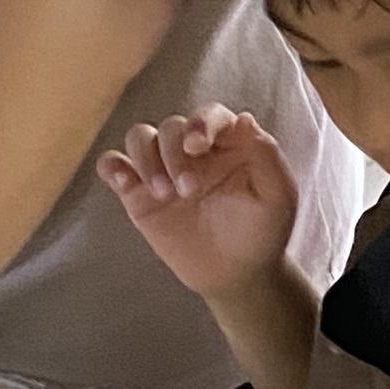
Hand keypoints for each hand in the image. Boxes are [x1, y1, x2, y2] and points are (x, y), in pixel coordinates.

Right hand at [97, 106, 297, 294]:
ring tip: (162, 194)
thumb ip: (266, 156)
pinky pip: (113, 164)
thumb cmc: (262, 231)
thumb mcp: (278, 196)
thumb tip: (244, 118)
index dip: (201, 122)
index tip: (196, 145)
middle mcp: (193, 149)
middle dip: (174, 154)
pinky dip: (111, 166)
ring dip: (145, 158)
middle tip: (188, 192)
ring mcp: (163, 168)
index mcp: (229, 143)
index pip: (211, 115)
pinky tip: (124, 182)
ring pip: (140, 137)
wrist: (236, 273)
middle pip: (172, 126)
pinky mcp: (137, 191)